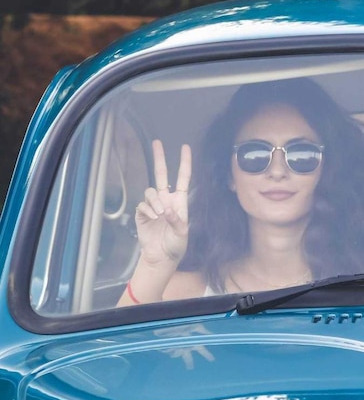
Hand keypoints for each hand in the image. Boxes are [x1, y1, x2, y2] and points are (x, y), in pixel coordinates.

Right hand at [134, 140, 191, 266]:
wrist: (161, 257)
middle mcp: (166, 200)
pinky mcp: (142, 214)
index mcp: (179, 202)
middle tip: (157, 142)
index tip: (185, 148)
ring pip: (150, 191)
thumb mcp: (181, 234)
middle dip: (159, 158)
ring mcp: (153, 206)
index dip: (185, 163)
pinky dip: (147, 210)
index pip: (182, 178)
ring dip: (154, 201)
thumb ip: (176, 221)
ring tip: (159, 214)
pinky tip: (152, 218)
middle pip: (161, 175)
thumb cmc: (175, 246)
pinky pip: (142, 205)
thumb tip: (167, 210)